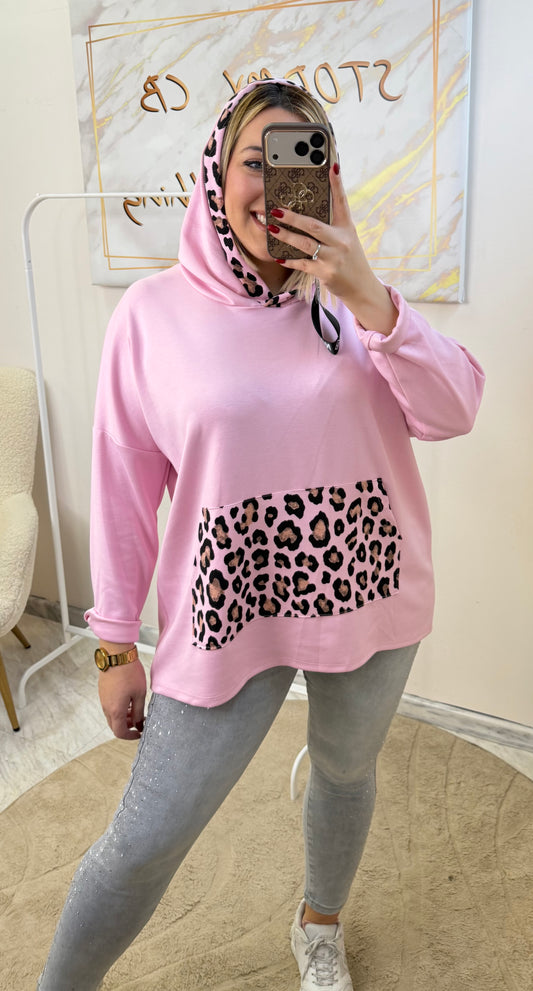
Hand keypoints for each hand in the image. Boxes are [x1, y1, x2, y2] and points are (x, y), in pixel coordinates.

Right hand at [98, 659, 146, 739]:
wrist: (116, 655)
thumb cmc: (129, 673)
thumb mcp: (139, 694)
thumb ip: (138, 712)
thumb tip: (138, 724)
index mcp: (115, 711)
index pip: (120, 732)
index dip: (130, 736)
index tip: (139, 733)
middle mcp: (106, 707)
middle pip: (114, 726)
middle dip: (127, 727)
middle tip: (139, 721)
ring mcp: (103, 699)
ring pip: (112, 716)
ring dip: (123, 717)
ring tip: (136, 709)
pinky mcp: (103, 691)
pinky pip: (109, 706)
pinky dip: (119, 709)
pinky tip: (129, 700)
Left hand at [268, 164, 397, 335]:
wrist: (361, 287)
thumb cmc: (350, 260)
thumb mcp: (347, 239)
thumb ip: (331, 226)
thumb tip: (308, 211)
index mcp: (347, 228)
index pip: (341, 202)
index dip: (337, 184)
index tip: (332, 165)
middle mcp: (341, 241)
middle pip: (314, 225)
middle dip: (293, 218)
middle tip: (276, 210)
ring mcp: (333, 258)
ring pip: (305, 244)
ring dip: (286, 236)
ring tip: (272, 229)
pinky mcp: (326, 272)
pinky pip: (303, 263)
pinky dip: (290, 259)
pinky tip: (278, 255)